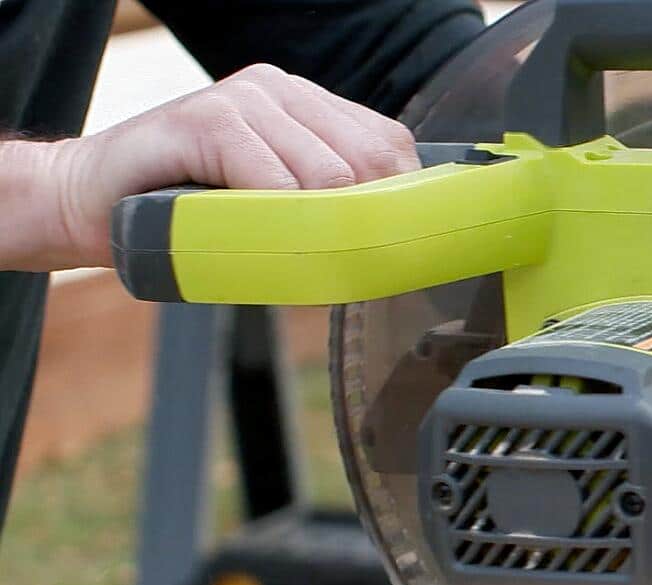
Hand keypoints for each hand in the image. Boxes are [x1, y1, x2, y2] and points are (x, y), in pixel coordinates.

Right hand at [1, 64, 419, 271]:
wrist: (90, 205)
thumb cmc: (189, 214)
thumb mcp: (273, 203)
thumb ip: (326, 203)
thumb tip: (393, 241)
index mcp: (307, 104)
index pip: (390, 145)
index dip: (397, 200)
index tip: (390, 246)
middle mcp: (281, 90)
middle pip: (370, 161)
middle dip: (365, 221)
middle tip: (342, 263)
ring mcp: (244, 98)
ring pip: (327, 176)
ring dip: (315, 228)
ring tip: (286, 251)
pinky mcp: (207, 118)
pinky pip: (274, 182)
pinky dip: (273, 221)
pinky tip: (251, 234)